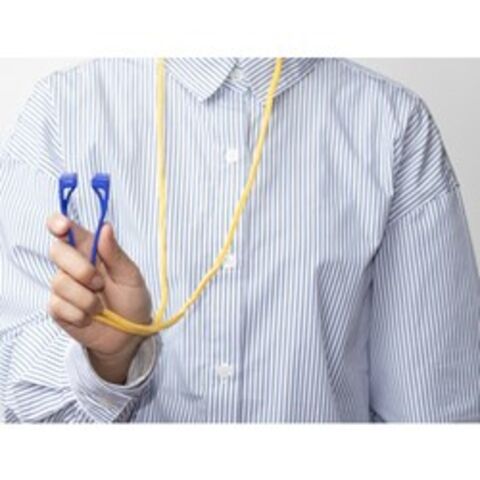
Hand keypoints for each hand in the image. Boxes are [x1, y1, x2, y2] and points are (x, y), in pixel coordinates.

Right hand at [47, 213, 152, 383]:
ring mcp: (63, 288)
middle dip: (80, 268)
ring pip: (59, 282)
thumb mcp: (131, 276)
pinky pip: (59, 306)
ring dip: (86, 298)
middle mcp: (73, 266)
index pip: (67, 231)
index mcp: (91, 252)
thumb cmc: (132, 300)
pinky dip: (80, 314)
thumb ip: (115, 253)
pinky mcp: (57, 309)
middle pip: (57, 251)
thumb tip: (105, 227)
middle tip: (100, 283)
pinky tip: (90, 317)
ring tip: (100, 306)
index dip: (58, 224)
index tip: (61, 226)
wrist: (129, 335)